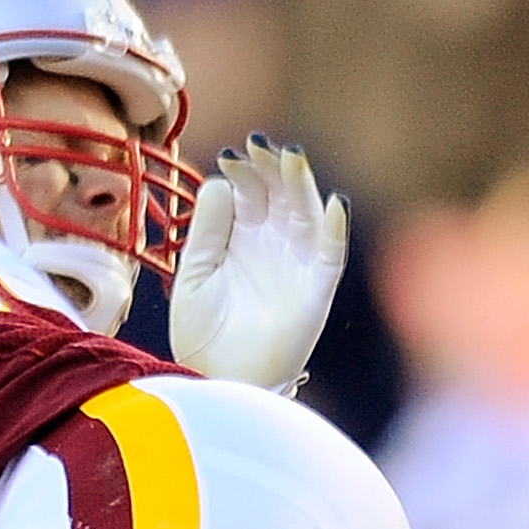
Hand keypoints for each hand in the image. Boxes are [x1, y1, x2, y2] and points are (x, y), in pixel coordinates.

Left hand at [169, 135, 347, 392]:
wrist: (218, 383)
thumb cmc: (202, 336)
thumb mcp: (193, 275)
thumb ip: (206, 231)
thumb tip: (218, 181)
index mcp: (241, 240)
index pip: (250, 192)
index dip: (244, 171)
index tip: (231, 156)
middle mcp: (272, 246)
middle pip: (280, 194)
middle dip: (271, 168)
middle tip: (259, 145)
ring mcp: (296, 265)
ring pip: (306, 213)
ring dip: (301, 184)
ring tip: (291, 155)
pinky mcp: (315, 290)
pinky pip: (331, 253)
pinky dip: (335, 227)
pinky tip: (333, 201)